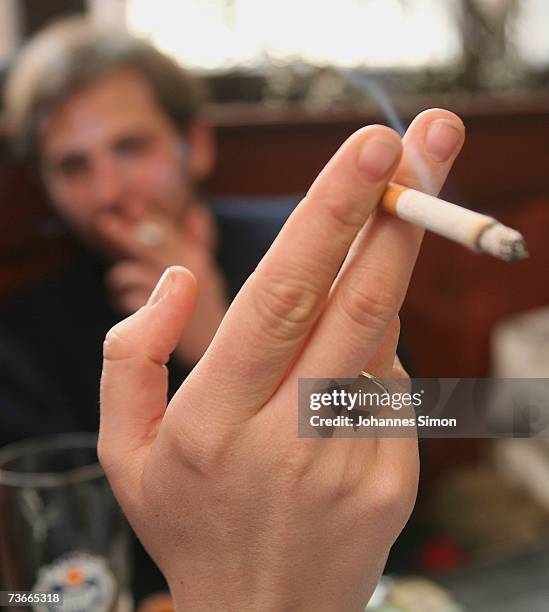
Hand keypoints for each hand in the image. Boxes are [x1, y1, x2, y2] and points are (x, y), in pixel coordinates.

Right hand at [99, 109, 463, 610]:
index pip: (281, 296)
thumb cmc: (191, 519)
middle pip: (356, 301)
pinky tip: (336, 380)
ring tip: (356, 276)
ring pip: (379, 336)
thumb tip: (177, 279)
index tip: (371, 150)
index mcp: (213, 420)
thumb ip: (127, 356)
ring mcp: (350, 461)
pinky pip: (392, 386)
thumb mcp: (123, 450)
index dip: (330, 216)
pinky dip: (371, 355)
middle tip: (429, 136)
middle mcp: (288, 437)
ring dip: (378, 279)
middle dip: (396, 209)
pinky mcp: (393, 479)